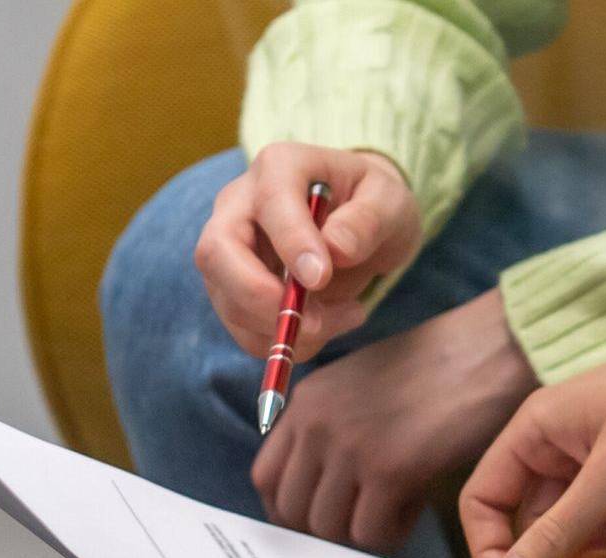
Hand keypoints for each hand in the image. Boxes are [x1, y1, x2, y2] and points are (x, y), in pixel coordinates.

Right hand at [195, 142, 420, 360]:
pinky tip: (324, 328)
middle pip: (215, 252)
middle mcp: (240, 203)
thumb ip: (367, 221)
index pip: (271, 203)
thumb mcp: (389, 201)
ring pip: (226, 299)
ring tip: (342, 318)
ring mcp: (229, 249)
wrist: (361, 223)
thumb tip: (335, 249)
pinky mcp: (233, 288)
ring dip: (281, 328)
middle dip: (259, 297)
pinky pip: (242, 328)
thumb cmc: (372, 203)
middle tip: (314, 322)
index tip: (321, 278)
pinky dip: (282, 342)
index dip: (291, 244)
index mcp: (280, 166)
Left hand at [253, 288, 536, 551]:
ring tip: (394, 511)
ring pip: (329, 530)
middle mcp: (316, 424)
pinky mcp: (389, 471)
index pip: (265, 478)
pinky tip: (414, 509)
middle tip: (360, 525)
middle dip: (324, 531)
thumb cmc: (437, 368)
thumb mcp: (360, 383)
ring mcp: (350, 448)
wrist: (488, 351)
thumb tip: (319, 489)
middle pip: (292, 511)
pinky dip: (392, 533)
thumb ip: (328, 427)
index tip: (318, 518)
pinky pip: (371, 534)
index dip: (289, 509)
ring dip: (360, 533)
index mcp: (306, 401)